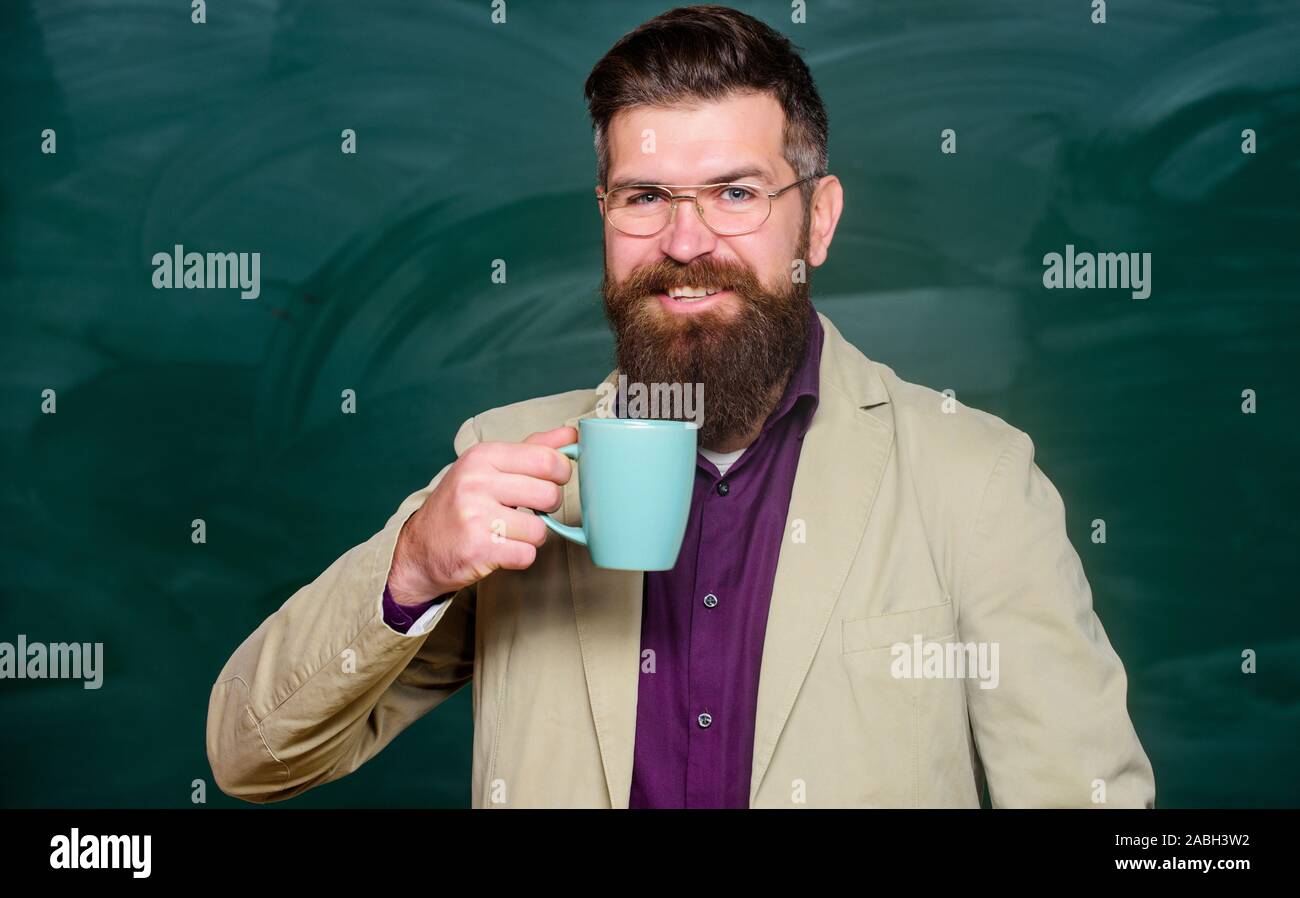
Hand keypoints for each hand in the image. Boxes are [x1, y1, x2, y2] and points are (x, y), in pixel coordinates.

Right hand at [386, 426, 576, 604]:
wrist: (420, 548)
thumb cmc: (461, 504)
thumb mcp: (489, 467)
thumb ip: (532, 449)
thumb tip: (571, 434)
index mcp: (482, 456)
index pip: (547, 459)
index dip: (560, 474)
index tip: (551, 481)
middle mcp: (476, 482)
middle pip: (549, 495)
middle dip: (547, 508)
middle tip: (529, 510)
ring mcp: (475, 517)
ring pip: (540, 530)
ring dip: (531, 536)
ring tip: (509, 531)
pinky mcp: (478, 550)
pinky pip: (527, 555)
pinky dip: (520, 556)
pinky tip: (501, 548)